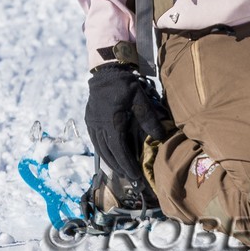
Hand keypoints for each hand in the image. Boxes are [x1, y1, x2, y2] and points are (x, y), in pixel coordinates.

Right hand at [85, 62, 168, 189]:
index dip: (127, 166)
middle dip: (119, 167)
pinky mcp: (90, 120)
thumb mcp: (141, 100)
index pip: (119, 151)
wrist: (106, 72)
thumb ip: (149, 119)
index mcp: (112, 124)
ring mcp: (92, 124)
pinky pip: (95, 141)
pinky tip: (110, 155)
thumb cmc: (125, 86)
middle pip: (109, 154)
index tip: (135, 176)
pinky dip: (103, 151)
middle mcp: (99, 127)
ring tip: (121, 171)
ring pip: (100, 149)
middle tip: (130, 178)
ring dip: (110, 162)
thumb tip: (160, 137)